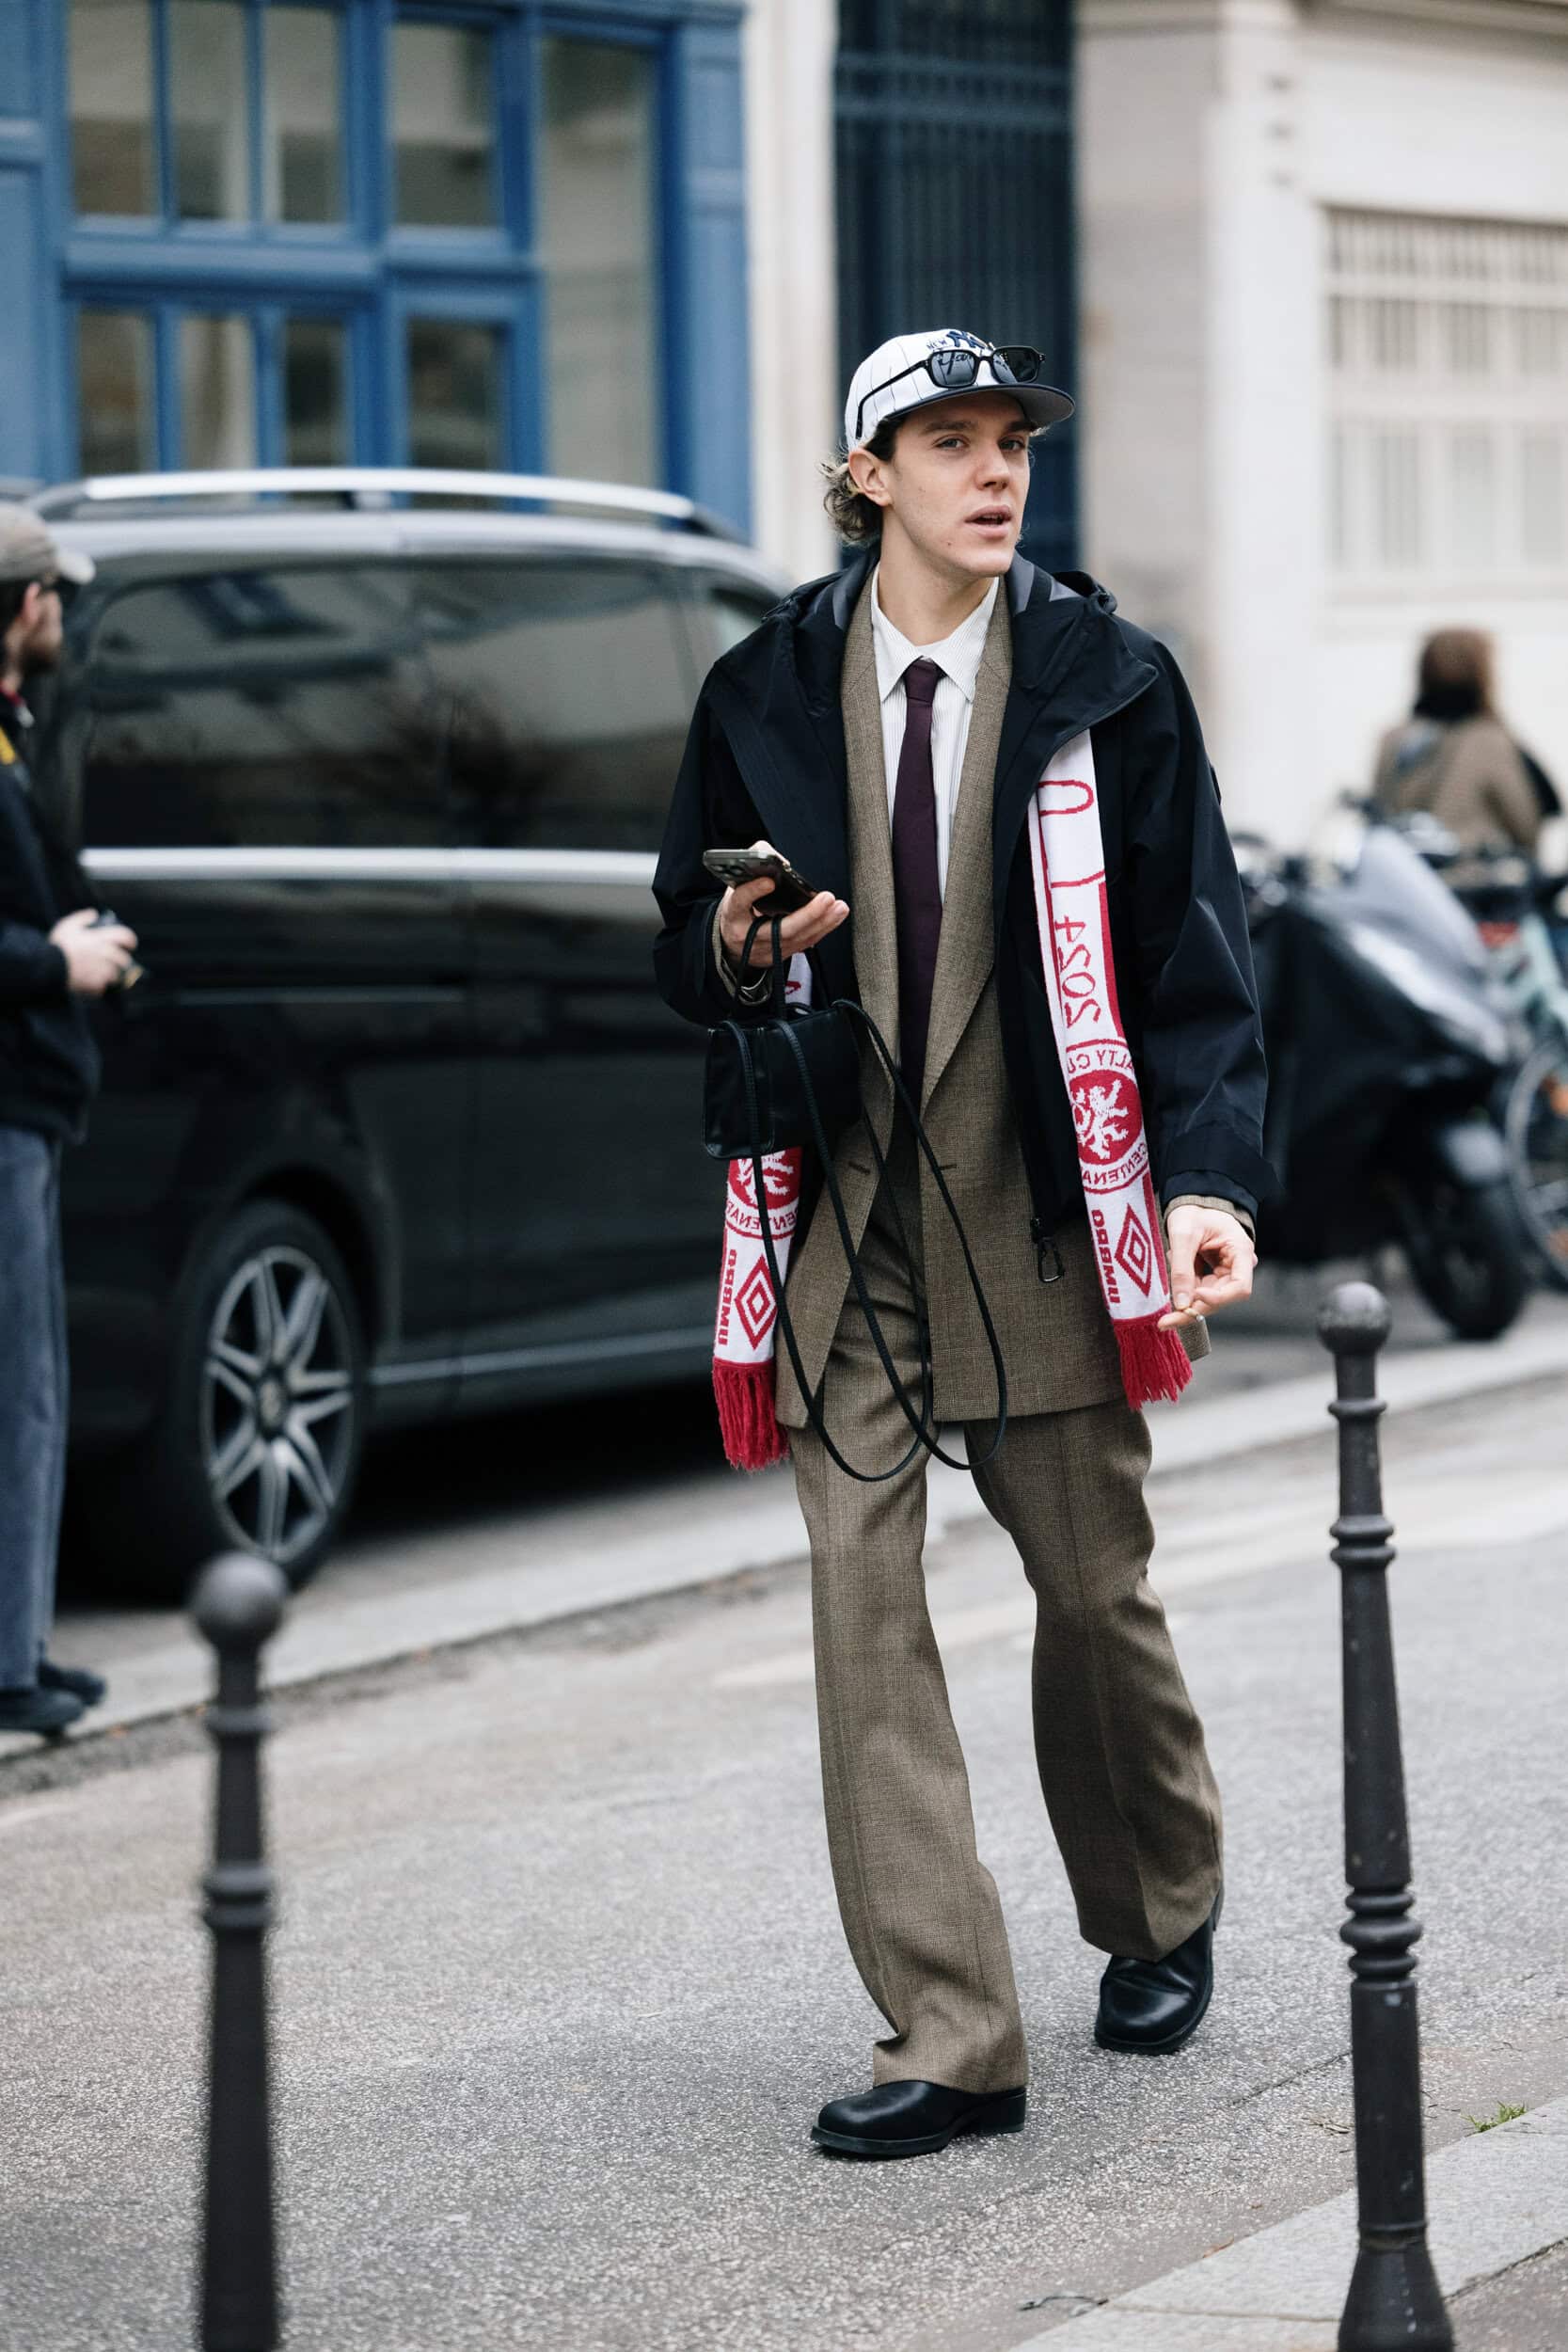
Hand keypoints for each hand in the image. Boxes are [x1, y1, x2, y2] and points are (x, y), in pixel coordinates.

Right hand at [51, 909, 137, 996]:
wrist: (48, 967)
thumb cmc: (58, 945)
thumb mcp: (67, 925)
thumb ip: (82, 918)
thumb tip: (94, 913)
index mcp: (101, 939)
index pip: (126, 937)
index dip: (130, 941)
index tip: (130, 944)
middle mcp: (106, 954)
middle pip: (124, 959)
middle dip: (120, 961)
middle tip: (113, 962)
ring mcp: (102, 971)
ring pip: (115, 975)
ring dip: (110, 975)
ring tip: (101, 974)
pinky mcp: (96, 984)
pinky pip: (103, 987)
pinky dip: (98, 987)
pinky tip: (90, 984)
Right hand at [718, 841, 848, 969]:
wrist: (732, 944)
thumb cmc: (738, 909)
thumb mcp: (736, 885)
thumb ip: (755, 864)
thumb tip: (781, 862)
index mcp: (733, 914)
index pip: (740, 902)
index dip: (753, 892)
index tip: (769, 881)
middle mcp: (748, 936)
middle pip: (780, 929)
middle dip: (807, 915)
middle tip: (826, 899)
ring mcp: (766, 949)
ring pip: (797, 939)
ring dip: (823, 922)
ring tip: (839, 907)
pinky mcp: (780, 955)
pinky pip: (805, 943)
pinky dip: (823, 929)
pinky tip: (836, 916)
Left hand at [1158, 1204, 1256, 1329]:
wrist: (1193, 1204)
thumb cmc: (1193, 1212)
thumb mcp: (1183, 1235)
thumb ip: (1182, 1269)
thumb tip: (1182, 1304)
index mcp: (1240, 1251)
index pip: (1239, 1287)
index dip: (1218, 1299)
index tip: (1195, 1296)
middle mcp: (1238, 1266)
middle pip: (1222, 1299)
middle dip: (1194, 1309)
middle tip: (1166, 1321)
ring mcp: (1227, 1272)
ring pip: (1209, 1299)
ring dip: (1186, 1296)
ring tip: (1171, 1260)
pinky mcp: (1214, 1276)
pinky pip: (1200, 1291)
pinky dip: (1184, 1286)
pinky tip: (1174, 1261)